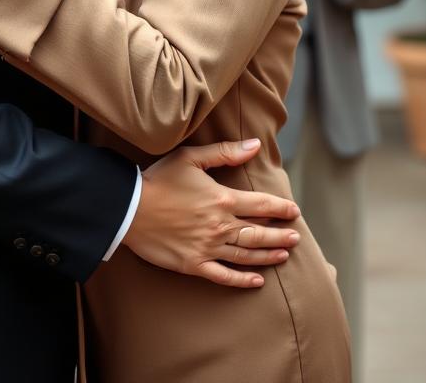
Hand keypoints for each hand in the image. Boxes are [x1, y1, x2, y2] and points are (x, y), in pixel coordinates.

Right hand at [123, 138, 300, 288]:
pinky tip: (257, 281)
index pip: (261, 206)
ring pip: (246, 255)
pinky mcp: (194, 264)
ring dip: (268, 255)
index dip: (281, 209)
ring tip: (283, 255)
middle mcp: (220, 226)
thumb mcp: (191, 158)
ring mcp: (208, 248)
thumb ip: (225, 152)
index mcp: (222, 199)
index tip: (294, 212)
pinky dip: (242, 280)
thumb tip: (254, 146)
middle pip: (258, 234)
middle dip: (280, 235)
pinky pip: (223, 276)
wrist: (129, 208)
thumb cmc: (159, 179)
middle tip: (296, 237)